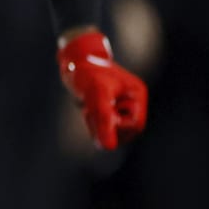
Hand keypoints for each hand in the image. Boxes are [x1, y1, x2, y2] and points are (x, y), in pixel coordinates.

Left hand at [57, 28, 147, 149]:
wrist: (73, 60)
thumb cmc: (86, 72)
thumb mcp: (96, 94)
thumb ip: (104, 120)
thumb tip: (108, 147)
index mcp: (136, 94)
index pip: (135, 125)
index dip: (117, 128)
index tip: (99, 116)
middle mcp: (132, 101)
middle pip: (125, 131)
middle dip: (105, 125)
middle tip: (89, 110)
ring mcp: (121, 105)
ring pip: (113, 132)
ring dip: (97, 125)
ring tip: (87, 108)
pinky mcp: (109, 109)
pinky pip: (104, 128)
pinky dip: (93, 124)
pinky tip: (86, 110)